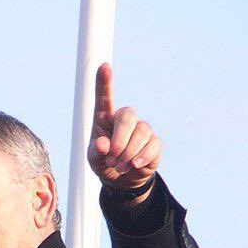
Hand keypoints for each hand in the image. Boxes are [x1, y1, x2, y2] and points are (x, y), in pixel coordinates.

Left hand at [87, 62, 161, 191]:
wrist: (122, 180)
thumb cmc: (104, 163)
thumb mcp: (94, 160)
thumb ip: (95, 152)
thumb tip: (102, 144)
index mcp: (105, 118)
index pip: (104, 97)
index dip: (104, 83)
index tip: (104, 66)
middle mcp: (124, 119)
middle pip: (128, 116)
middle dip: (120, 140)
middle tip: (112, 159)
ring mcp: (141, 129)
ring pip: (141, 132)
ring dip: (129, 153)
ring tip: (120, 167)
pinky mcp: (154, 142)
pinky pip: (153, 145)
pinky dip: (142, 157)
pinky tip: (134, 165)